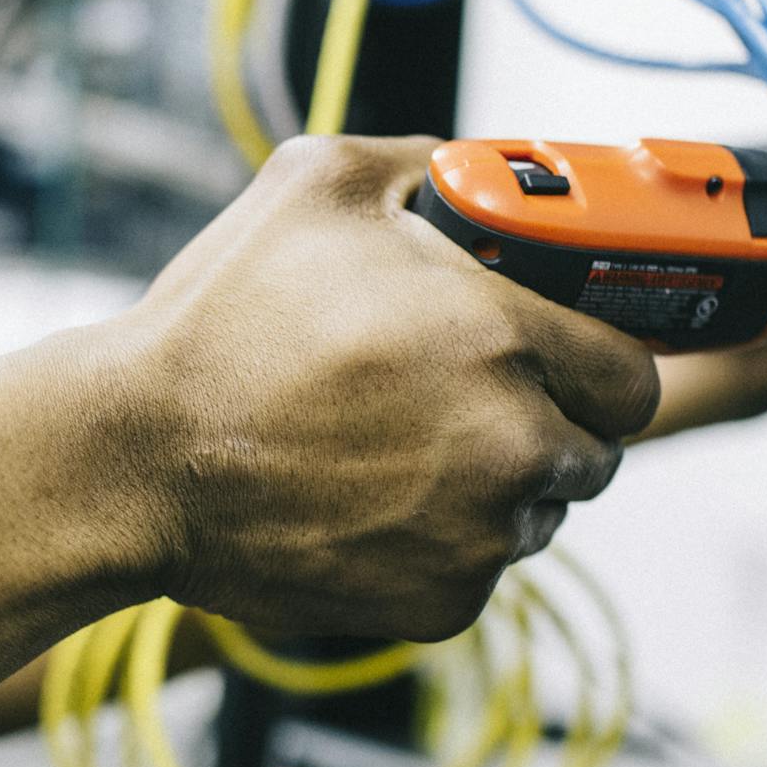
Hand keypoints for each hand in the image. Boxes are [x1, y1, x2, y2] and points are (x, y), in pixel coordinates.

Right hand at [119, 136, 659, 642]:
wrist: (134, 461)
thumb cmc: (219, 326)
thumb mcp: (315, 185)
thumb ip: (427, 161)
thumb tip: (482, 170)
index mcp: (502, 338)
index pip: (632, 372)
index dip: (598, 359)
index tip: (560, 357)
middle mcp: (511, 445)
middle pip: (596, 450)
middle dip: (549, 422)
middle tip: (471, 399)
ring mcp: (479, 536)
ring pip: (537, 513)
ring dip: (496, 486)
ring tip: (400, 449)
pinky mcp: (441, 605)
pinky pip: (478, 569)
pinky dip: (443, 543)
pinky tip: (368, 500)